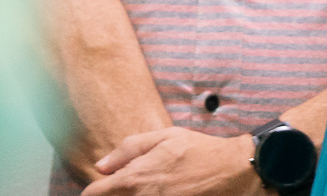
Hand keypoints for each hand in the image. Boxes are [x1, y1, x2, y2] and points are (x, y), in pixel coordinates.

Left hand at [81, 128, 258, 195]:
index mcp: (133, 178)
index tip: (103, 187)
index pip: (93, 194)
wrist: (233, 171)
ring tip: (144, 190)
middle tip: (126, 188)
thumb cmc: (200, 151)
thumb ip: (129, 149)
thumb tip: (100, 166)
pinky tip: (161, 193)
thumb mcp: (166, 137)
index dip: (95, 191)